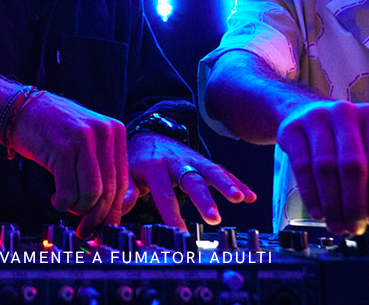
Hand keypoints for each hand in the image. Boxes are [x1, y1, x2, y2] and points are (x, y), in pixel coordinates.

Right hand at [8, 93, 127, 239]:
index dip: (113, 210)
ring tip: (66, 205)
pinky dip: (63, 203)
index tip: (104, 227)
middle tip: (85, 230)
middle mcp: (103, 132)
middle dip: (97, 217)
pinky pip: (69, 191)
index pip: (122, 181)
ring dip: (78, 209)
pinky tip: (55, 198)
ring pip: (92, 194)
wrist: (21, 109)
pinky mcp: (62, 148)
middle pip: (109, 190)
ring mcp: (83, 138)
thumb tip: (110, 213)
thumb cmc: (52, 130)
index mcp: (115, 131)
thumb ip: (102, 168)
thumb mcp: (86, 141)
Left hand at [122, 133, 255, 229]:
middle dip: (204, 199)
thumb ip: (124, 192)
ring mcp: (193, 160)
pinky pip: (223, 171)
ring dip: (227, 185)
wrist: (148, 134)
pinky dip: (237, 183)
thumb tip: (117, 211)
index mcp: (154, 166)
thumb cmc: (136, 159)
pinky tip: (251, 196)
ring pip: (212, 171)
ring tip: (240, 199)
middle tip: (213, 217)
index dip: (172, 215)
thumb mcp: (125, 172)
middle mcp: (176, 161)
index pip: (164, 194)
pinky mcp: (204, 162)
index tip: (179, 234)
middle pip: (192, 180)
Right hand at [276, 99, 368, 234]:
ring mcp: (315, 117)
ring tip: (336, 224)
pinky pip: (301, 167)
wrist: (303, 113)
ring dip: (332, 204)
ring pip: (325, 168)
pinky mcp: (291, 129)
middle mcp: (344, 113)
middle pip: (352, 165)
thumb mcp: (364, 151)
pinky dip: (311, 194)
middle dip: (354, 204)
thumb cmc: (341, 139)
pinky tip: (317, 211)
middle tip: (354, 228)